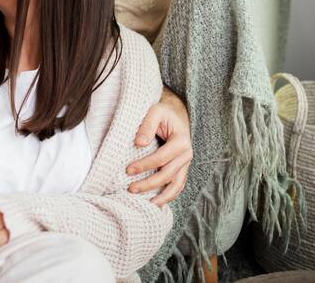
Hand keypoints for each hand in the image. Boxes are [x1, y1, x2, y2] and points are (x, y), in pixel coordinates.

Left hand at [126, 87, 191, 205]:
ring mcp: (185, 163)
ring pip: (176, 184)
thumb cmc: (163, 113)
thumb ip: (147, 125)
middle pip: (168, 174)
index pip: (161, 158)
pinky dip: (169, 195)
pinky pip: (178, 185)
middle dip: (149, 184)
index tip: (128, 170)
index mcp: (181, 141)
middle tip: (130, 189)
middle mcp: (187, 154)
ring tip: (147, 204)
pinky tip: (157, 202)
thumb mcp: (155, 112)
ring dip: (162, 196)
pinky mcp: (182, 168)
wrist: (176, 114)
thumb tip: (139, 143)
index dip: (145, 165)